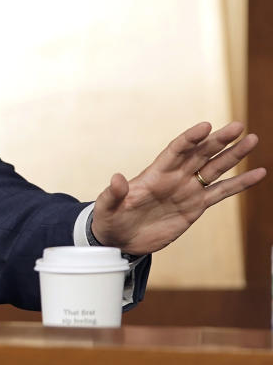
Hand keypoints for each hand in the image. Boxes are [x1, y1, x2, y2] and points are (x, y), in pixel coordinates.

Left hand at [91, 121, 265, 254]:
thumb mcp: (106, 207)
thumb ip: (113, 193)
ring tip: (252, 139)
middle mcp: (174, 177)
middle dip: (219, 140)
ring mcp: (187, 190)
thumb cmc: (109, 219)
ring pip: (215, 168)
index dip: (190, 139)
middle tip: (238, 126)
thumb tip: (116, 178)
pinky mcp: (196, 206)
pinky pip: (222, 192)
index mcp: (154, 174)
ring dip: (233, 155)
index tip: (205, 126)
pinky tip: (258, 173)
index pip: (175, 151)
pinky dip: (240, 183)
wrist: (119, 239)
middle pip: (200, 154)